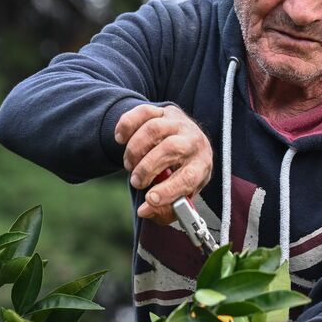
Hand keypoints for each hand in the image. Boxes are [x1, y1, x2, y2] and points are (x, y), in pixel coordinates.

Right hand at [113, 103, 212, 224]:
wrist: (181, 142)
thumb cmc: (181, 173)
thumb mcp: (179, 194)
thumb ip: (163, 208)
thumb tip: (145, 211)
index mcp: (202, 164)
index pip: (189, 177)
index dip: (168, 190)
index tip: (149, 199)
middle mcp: (193, 140)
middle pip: (171, 148)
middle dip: (147, 168)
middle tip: (136, 182)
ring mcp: (177, 122)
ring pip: (153, 130)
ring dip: (134, 150)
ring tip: (129, 165)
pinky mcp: (161, 111)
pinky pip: (142, 112)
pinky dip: (126, 125)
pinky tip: (120, 139)